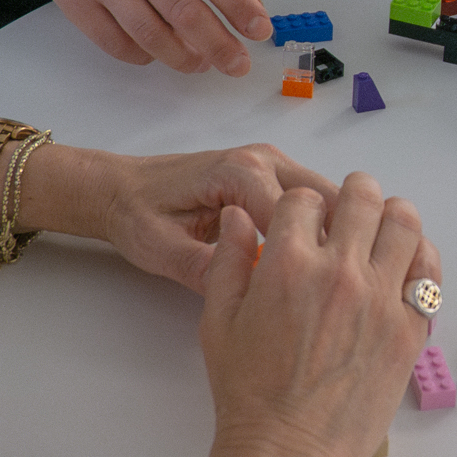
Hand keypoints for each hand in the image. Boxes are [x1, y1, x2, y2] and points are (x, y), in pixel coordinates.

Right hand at [0, 0, 270, 74]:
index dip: (238, 4)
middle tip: (237, 65)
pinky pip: (117, 44)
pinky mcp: (76, 4)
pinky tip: (157, 53)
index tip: (259, 29)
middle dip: (218, 44)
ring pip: (151, 35)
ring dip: (183, 57)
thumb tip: (244, 5)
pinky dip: (143, 56)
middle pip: (183, 11)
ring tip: (200, 64)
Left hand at [86, 143, 341, 290]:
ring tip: (329, 282)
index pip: (299, 213)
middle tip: (333, 293)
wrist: (121, 189)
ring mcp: (273, 165)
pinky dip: (323, 229)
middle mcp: (264, 160)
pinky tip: (316, 265)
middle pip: (329, 198)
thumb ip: (204, 268)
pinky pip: (315, 201)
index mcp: (239, 172)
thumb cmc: (138, 213)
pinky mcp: (274, 177)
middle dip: (335, 243)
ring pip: (329, 197)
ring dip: (334, 236)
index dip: (313, 255)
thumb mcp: (162, 249)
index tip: (317, 296)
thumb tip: (248, 294)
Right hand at [195, 173, 440, 456]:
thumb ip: (229, 260)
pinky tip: (403, 267)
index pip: (303, 199)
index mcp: (287, 264)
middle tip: (345, 217)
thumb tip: (241, 218)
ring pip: (404, 222)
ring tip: (379, 234)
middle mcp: (340, 271)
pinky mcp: (411, 328)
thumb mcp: (217, 322)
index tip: (301, 225)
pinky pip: (430, 272)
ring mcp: (382, 299)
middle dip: (350, 197)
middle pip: (361, 196)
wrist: (288, 456)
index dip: (299, 208)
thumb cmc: (248, 396)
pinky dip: (420, 258)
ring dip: (390, 217)